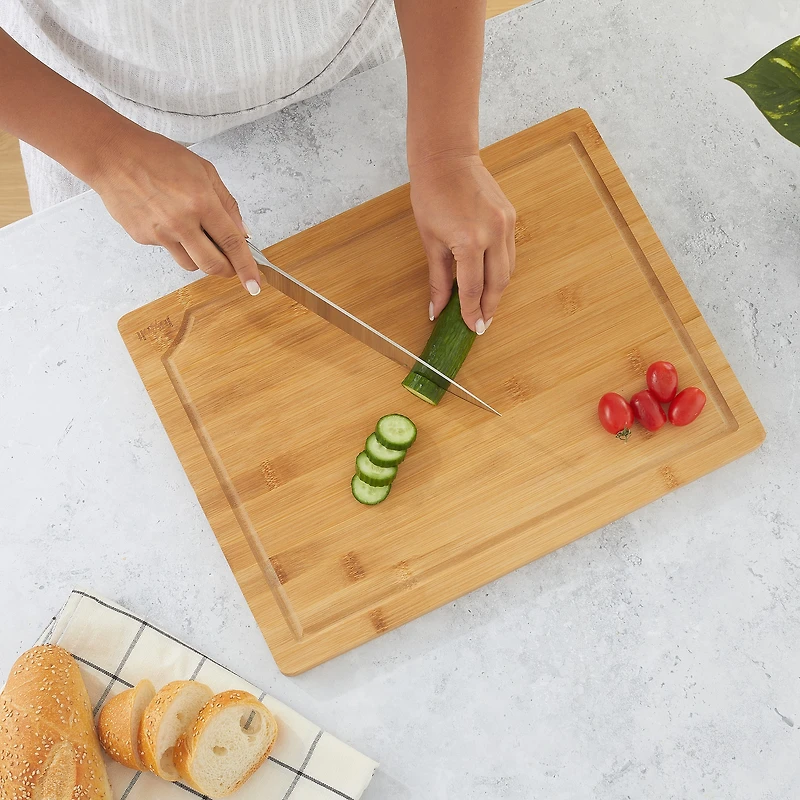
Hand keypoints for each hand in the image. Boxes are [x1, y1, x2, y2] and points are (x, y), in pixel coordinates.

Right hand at [91, 127, 260, 293]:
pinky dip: (175, 242)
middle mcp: (181, 222)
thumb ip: (227, 204)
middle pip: (213, 265)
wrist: (112, 155)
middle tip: (229, 261)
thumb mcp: (204, 170)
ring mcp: (160, 233)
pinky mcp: (143, 239)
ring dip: (200, 256)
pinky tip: (165, 218)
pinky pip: (169, 251)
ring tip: (192, 230)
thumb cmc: (157, 156)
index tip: (255, 285)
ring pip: (191, 264)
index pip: (232, 244)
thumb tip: (243, 232)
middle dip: (226, 269)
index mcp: (201, 202)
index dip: (246, 267)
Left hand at [408, 155, 515, 333]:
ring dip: (498, 291)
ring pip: (508, 269)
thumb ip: (438, 279)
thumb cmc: (431, 196)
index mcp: (469, 241)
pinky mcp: (511, 217)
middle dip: (490, 307)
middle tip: (482, 325)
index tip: (472, 328)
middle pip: (497, 283)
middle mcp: (493, 234)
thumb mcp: (430, 242)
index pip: (472, 288)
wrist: (446, 159)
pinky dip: (502, 270)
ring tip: (487, 307)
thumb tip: (437, 310)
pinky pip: (510, 252)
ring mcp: (506, 224)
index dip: (471, 312)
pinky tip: (492, 280)